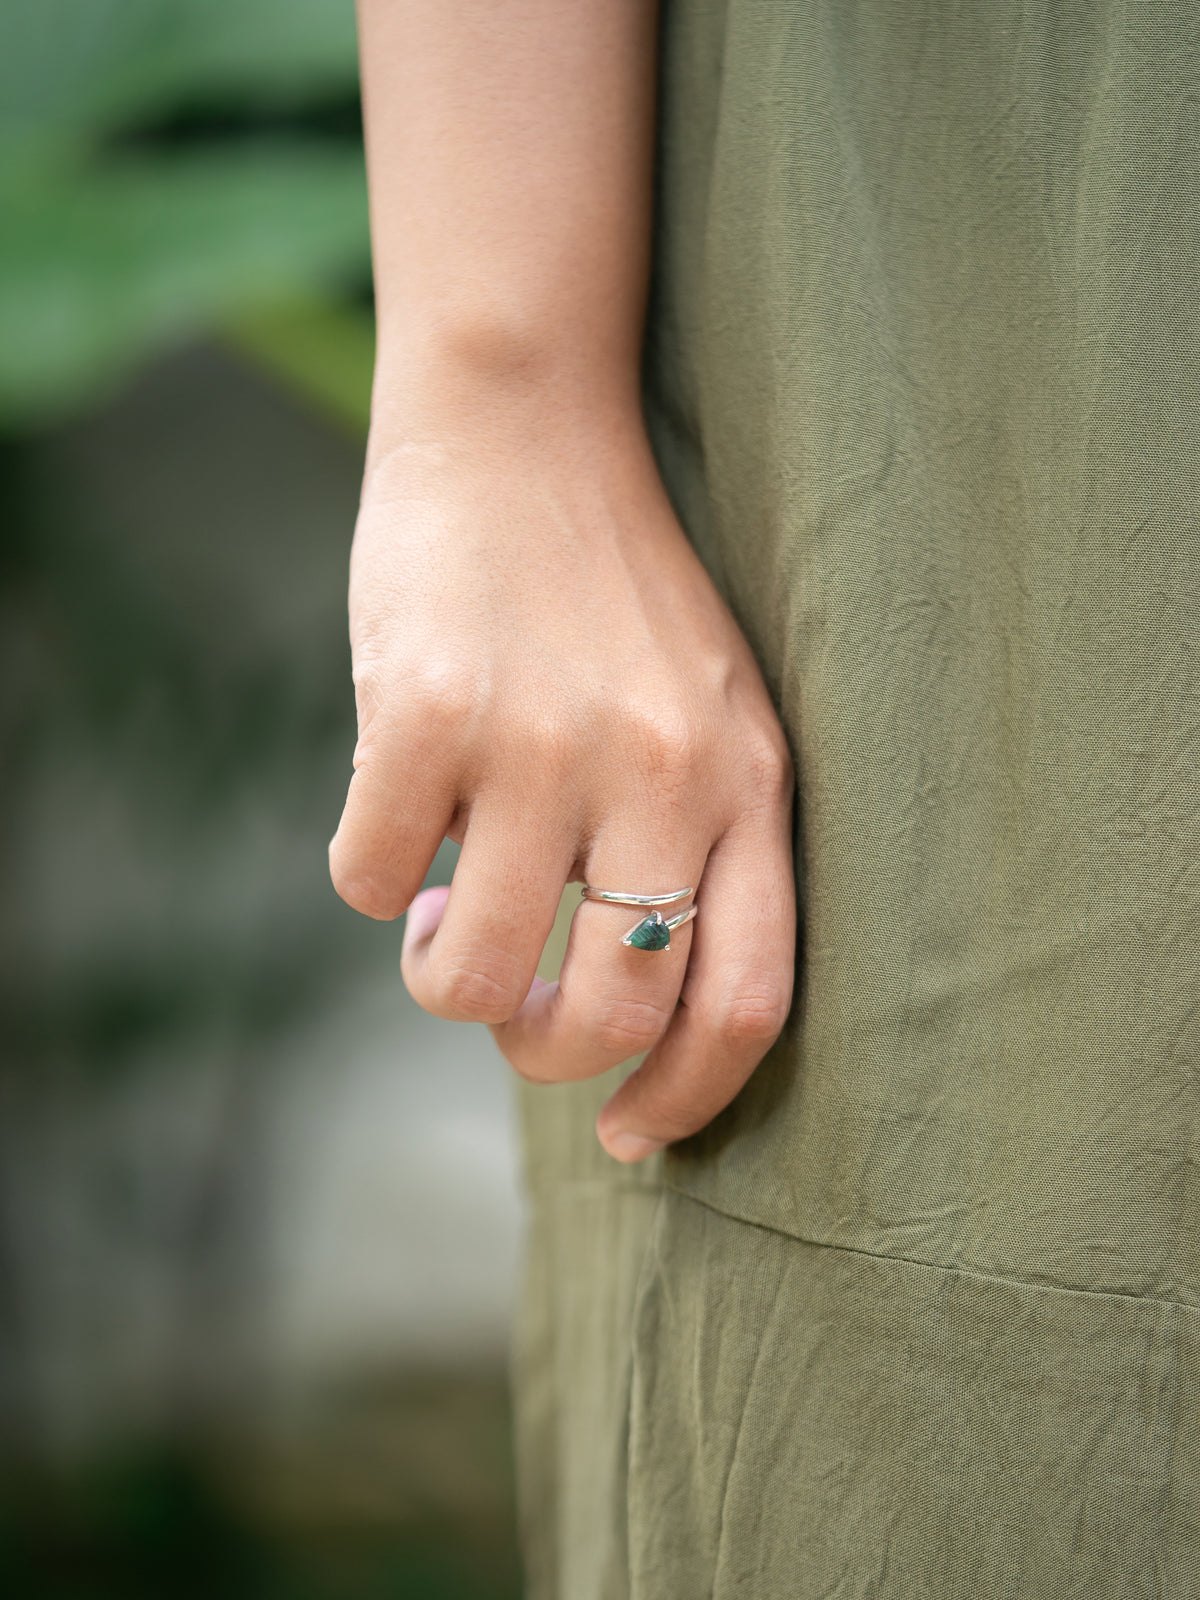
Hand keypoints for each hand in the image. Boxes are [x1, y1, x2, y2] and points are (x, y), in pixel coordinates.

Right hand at [330, 381, 794, 1160]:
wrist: (526, 427)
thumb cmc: (612, 591)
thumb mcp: (709, 709)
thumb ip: (694, 841)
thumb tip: (613, 1007)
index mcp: (746, 779)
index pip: (746, 1000)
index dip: (688, 1099)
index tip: (632, 1135)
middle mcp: (661, 768)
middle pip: (607, 1014)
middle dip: (543, 1056)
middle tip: (511, 1018)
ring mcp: (542, 740)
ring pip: (468, 980)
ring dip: (443, 981)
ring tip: (445, 919)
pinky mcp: (427, 710)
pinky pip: (376, 880)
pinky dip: (374, 880)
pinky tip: (396, 822)